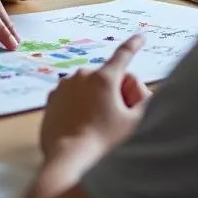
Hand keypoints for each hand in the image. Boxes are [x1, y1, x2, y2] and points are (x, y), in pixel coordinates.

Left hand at [40, 34, 150, 159]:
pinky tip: (80, 128)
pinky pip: (70, 99)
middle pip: (105, 79)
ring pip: (86, 89)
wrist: (69, 161)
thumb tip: (145, 92)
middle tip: (117, 118)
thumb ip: (146, 104)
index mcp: (104, 78)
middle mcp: (81, 76)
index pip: (123, 55)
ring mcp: (63, 87)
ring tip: (96, 128)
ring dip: (93, 100)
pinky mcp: (51, 100)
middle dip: (113, 93)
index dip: (134, 45)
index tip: (141, 36)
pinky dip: (77, 108)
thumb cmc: (105, 144)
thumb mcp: (135, 125)